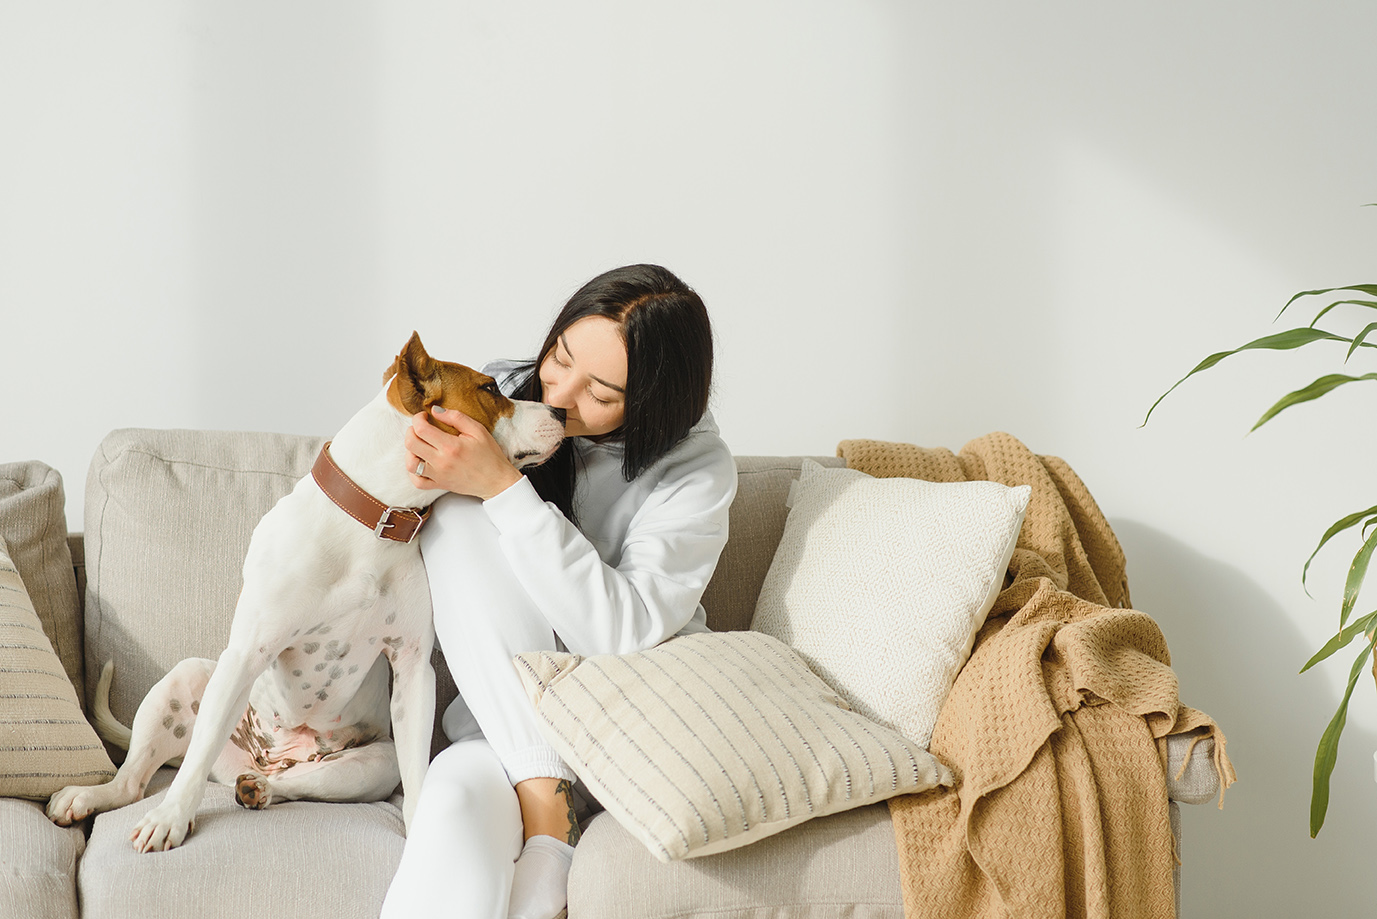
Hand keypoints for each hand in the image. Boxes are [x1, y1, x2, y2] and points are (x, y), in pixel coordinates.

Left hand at [405, 407, 522, 499]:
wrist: (497, 480)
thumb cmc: (490, 455)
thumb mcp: (478, 430)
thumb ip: (456, 417)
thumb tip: (435, 410)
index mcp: (451, 446)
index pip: (421, 429)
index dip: (418, 418)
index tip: (425, 416)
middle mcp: (441, 462)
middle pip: (411, 444)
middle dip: (411, 430)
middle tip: (420, 427)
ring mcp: (439, 475)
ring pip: (410, 463)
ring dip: (410, 451)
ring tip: (419, 445)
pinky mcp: (439, 485)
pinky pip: (417, 481)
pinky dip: (413, 472)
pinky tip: (420, 462)